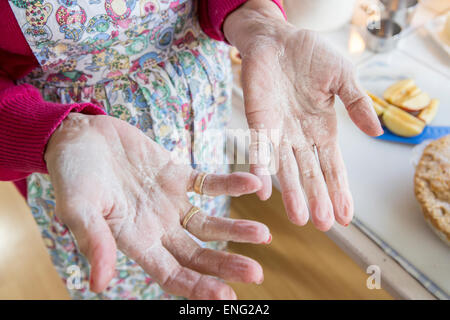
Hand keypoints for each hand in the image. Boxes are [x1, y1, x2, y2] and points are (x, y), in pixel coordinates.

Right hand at [45, 113, 270, 298]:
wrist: (80, 135)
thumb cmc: (72, 173)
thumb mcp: (77, 207)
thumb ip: (94, 241)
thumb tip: (99, 285)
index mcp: (135, 241)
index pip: (171, 274)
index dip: (197, 287)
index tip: (226, 296)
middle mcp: (157, 227)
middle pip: (198, 254)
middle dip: (225, 265)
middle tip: (256, 273)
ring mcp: (170, 201)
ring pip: (208, 223)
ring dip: (235, 230)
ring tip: (264, 234)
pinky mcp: (177, 175)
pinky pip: (209, 183)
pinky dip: (230, 184)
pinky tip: (253, 183)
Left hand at [224, 0, 382, 230]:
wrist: (277, 37)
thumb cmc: (310, 56)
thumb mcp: (342, 78)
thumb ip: (357, 104)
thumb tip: (378, 132)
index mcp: (321, 129)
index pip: (332, 166)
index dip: (339, 189)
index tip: (345, 216)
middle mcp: (299, 136)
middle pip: (309, 173)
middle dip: (317, 198)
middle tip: (322, 225)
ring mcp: (278, 130)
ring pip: (285, 167)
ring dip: (291, 192)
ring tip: (298, 217)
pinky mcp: (258, 119)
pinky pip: (259, 146)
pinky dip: (261, 166)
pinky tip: (263, 188)